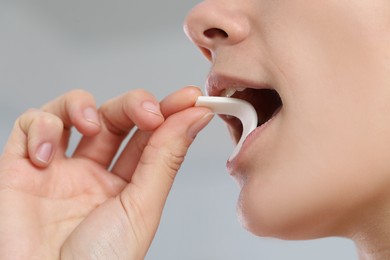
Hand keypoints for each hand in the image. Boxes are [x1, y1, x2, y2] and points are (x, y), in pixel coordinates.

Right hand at [0, 87, 211, 258]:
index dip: (168, 113)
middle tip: (148, 111)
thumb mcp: (141, 207)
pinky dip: (40, 127)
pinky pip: (28, 125)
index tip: (189, 98)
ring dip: (83, 105)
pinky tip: (47, 154)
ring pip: (70, 111)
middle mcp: (91, 173)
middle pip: (114, 118)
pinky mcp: (18, 166)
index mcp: (124, 186)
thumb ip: (165, 157)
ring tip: (91, 124)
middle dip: (132, 104)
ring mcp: (56, 168)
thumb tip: (194, 117)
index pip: (148, 137)